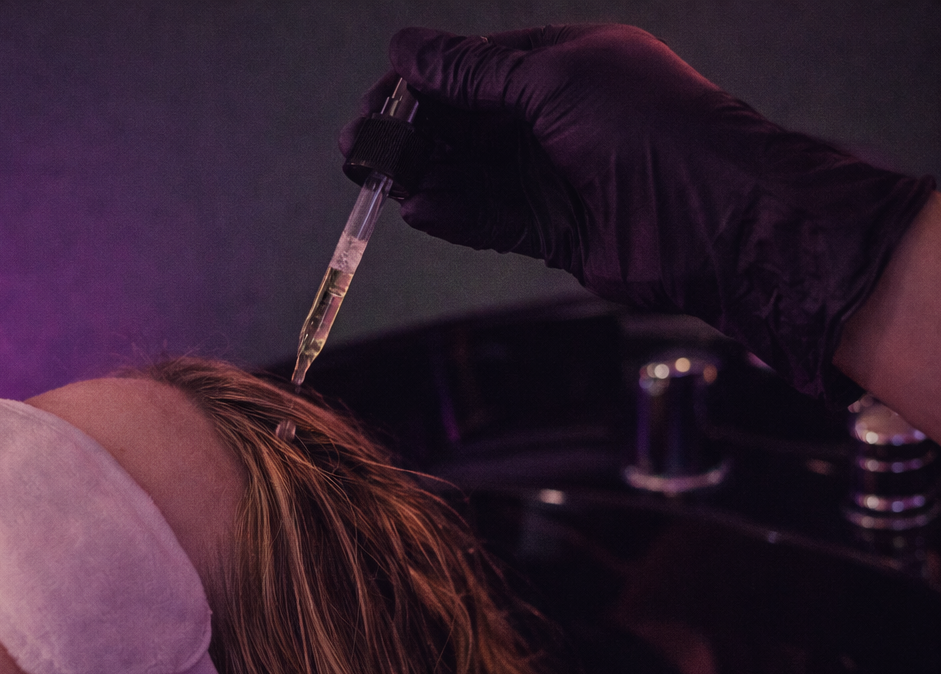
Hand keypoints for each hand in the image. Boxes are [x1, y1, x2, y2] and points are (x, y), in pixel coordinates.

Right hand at [347, 24, 934, 403]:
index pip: (473, 69)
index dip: (420, 85)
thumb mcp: (550, 79)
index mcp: (563, 65)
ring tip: (380, 183)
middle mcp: (556, 117)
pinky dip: (453, 214)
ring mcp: (554, 174)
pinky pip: (488, 218)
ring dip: (423, 176)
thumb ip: (472, 73)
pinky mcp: (553, 228)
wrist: (710, 215)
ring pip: (470, 174)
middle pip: (464, 125)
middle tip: (359, 151)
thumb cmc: (646, 126)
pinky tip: (420, 210)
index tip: (375, 102)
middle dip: (411, 136)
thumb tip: (406, 50)